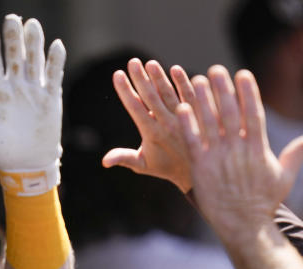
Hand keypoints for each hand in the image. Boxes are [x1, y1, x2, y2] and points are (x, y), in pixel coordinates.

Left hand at [0, 14, 64, 194]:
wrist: (25, 163)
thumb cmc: (0, 149)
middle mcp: (13, 85)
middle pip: (13, 57)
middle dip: (12, 39)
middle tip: (11, 19)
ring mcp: (32, 89)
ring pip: (33, 61)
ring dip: (34, 44)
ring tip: (32, 24)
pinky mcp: (50, 97)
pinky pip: (54, 76)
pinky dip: (56, 61)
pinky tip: (57, 45)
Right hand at [102, 59, 195, 192]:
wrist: (198, 172)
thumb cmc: (167, 167)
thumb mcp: (143, 165)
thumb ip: (124, 158)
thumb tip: (104, 161)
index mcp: (151, 133)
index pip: (135, 107)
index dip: (125, 90)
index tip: (117, 74)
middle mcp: (166, 123)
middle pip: (150, 96)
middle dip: (140, 78)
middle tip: (132, 62)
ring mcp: (183, 117)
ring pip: (168, 93)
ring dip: (159, 77)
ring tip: (150, 63)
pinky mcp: (199, 113)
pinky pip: (189, 95)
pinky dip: (182, 82)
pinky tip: (175, 69)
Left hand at [176, 66, 302, 238]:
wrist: (243, 225)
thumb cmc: (264, 202)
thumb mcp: (284, 177)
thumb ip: (295, 155)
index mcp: (258, 148)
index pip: (253, 113)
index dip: (248, 92)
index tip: (243, 73)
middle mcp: (238, 149)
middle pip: (229, 112)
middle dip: (223, 89)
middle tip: (216, 69)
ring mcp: (218, 158)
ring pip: (209, 123)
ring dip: (203, 100)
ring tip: (197, 80)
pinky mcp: (201, 168)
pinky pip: (193, 142)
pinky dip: (188, 125)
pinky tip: (181, 108)